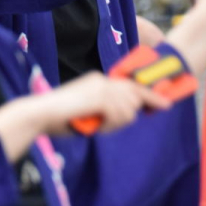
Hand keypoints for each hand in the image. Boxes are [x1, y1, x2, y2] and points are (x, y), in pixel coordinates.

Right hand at [42, 72, 171, 134]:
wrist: (40, 114)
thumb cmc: (60, 118)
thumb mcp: (89, 111)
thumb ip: (107, 110)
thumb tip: (128, 115)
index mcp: (99, 80)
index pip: (131, 85)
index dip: (149, 96)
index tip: (165, 104)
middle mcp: (103, 80)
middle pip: (134, 96)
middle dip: (129, 114)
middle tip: (106, 124)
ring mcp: (102, 87)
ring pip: (129, 108)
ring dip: (116, 123)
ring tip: (97, 125)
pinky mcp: (101, 97)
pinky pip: (119, 115)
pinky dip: (110, 125)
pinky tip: (96, 125)